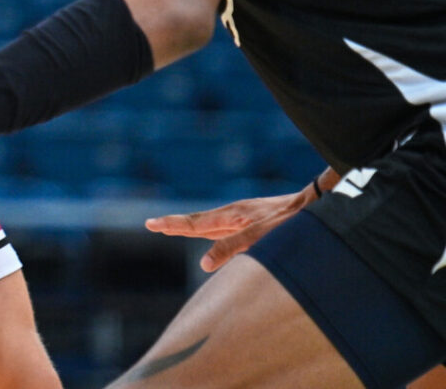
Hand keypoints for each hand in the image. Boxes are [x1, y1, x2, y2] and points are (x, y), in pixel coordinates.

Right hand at [145, 182, 319, 271]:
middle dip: (176, 225)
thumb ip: (231, 248)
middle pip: (199, 222)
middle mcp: (235, 215)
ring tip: (175, 229)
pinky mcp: (258, 222)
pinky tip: (216, 239)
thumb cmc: (291, 222)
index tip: (150, 223)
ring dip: (193, 229)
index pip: (195, 223)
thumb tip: (204, 264)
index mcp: (231, 215)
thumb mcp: (260, 236)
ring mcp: (246, 217)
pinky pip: (227, 230)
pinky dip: (212, 234)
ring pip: (213, 226)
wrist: (319, 205)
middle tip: (153, 224)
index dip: (172, 225)